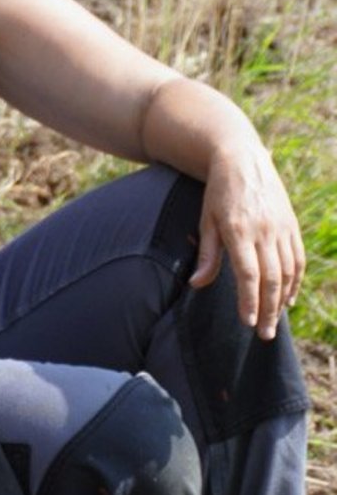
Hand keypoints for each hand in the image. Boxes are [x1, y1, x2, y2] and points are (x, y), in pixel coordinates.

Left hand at [190, 141, 304, 338]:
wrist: (242, 159)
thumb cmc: (217, 193)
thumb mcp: (206, 220)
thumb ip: (207, 254)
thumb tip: (196, 284)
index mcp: (240, 230)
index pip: (248, 273)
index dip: (250, 300)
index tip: (248, 322)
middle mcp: (265, 230)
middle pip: (271, 278)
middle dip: (269, 309)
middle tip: (264, 335)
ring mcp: (281, 227)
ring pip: (287, 271)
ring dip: (283, 299)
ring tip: (275, 322)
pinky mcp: (291, 225)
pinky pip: (297, 258)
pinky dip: (295, 281)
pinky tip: (288, 298)